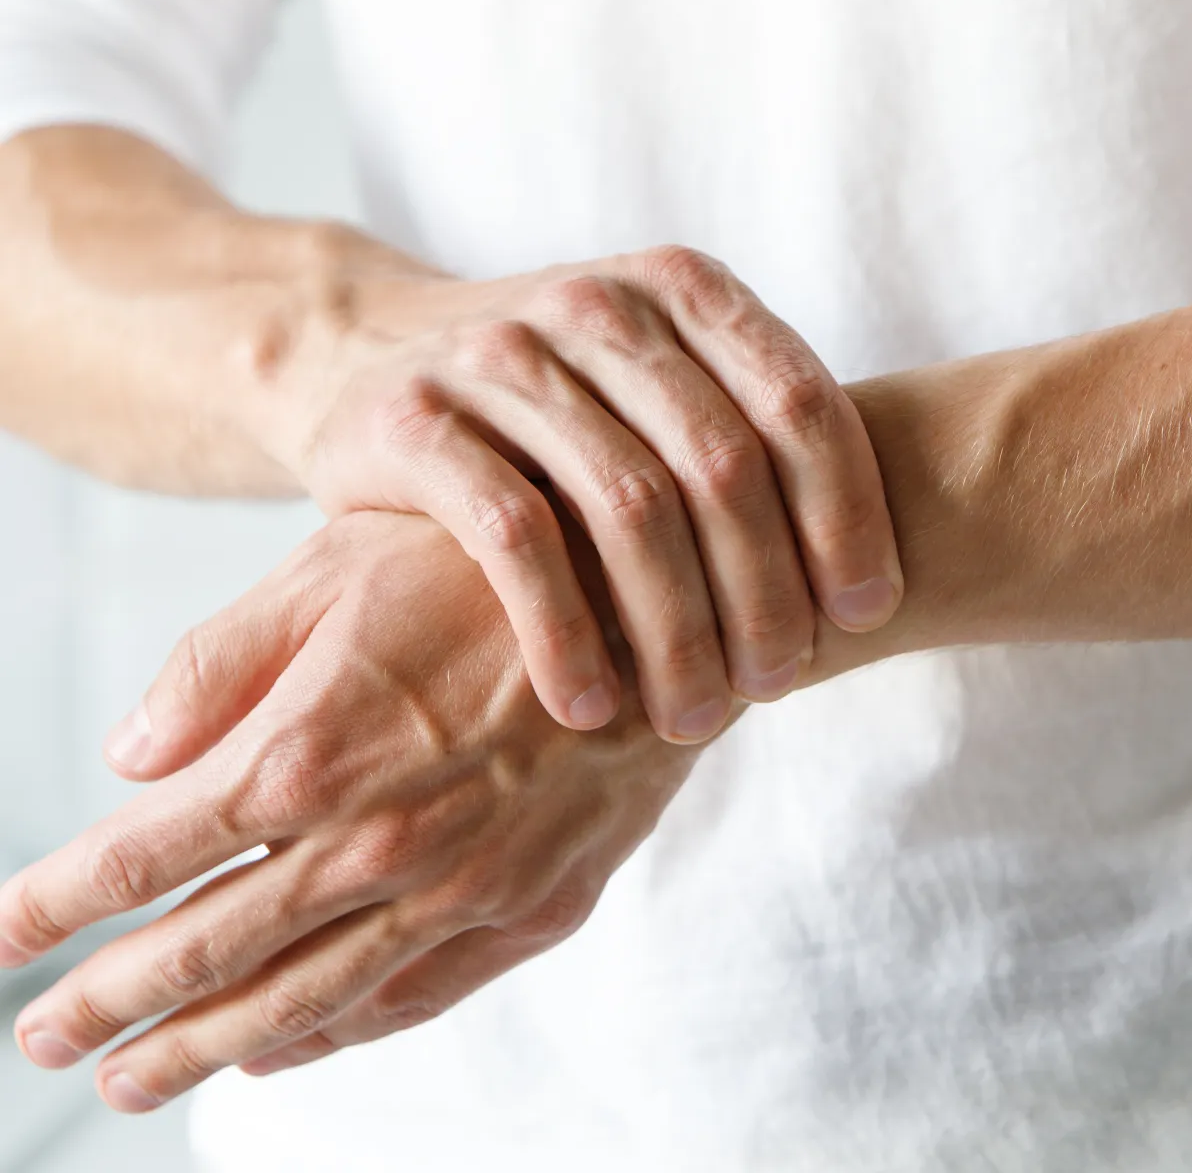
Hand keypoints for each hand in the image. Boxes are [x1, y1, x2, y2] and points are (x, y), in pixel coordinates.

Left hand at [1, 509, 707, 1110]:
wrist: (671, 598)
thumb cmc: (495, 565)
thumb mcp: (340, 566)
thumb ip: (224, 662)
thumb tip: (130, 755)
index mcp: (309, 752)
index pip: (142, 857)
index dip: (55, 904)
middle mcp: (375, 844)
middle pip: (207, 953)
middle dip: (108, 1006)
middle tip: (40, 1043)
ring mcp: (461, 891)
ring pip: (305, 1000)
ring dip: (204, 1049)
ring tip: (134, 1083)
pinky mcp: (535, 908)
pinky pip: (414, 997)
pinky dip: (337, 1035)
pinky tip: (286, 1054)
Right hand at [187, 243, 900, 747]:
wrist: (366, 357)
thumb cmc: (558, 408)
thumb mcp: (659, 390)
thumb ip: (752, 441)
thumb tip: (877, 587)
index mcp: (682, 288)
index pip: (800, 402)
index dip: (848, 515)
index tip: (864, 615)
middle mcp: (598, 304)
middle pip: (723, 465)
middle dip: (763, 595)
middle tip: (775, 688)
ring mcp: (500, 355)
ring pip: (628, 507)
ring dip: (674, 633)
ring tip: (691, 717)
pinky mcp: (414, 419)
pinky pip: (515, 540)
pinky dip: (564, 635)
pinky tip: (588, 708)